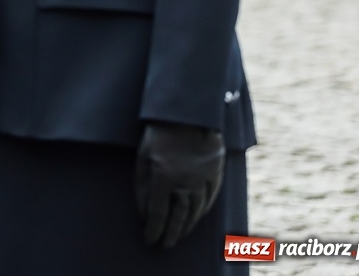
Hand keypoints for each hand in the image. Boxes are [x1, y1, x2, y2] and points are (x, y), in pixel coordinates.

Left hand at [135, 122, 224, 248]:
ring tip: (178, 235)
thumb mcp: (142, 157)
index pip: (158, 212)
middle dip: (171, 233)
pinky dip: (202, 212)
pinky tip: (195, 219)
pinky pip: (210, 199)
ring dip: (187, 226)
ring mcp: (203, 178)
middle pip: (179, 216)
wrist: (188, 113)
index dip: (153, 229)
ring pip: (196, 211)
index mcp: (163, 176)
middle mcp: (186, 181)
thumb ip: (142, 187)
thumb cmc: (158, 134)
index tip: (149, 240)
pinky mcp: (216, 173)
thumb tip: (143, 214)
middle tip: (165, 245)